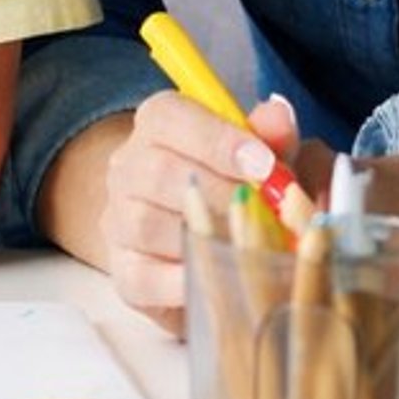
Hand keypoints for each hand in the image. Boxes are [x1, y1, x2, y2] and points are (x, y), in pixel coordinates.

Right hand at [102, 88, 317, 336]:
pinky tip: (225, 278)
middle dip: (223, 196)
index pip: (169, 117)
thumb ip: (273, 136)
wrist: (202, 234)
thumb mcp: (266, 155)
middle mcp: (127, 167)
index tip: (265, 166)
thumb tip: (278, 118)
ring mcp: (119, 221)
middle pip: (158, 172)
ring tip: (253, 247)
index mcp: (158, 123)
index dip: (219, 140)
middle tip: (270, 216)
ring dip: (206, 238)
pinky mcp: (124, 272)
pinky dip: (187, 281)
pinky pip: (144, 278)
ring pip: (148, 225)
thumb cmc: (238, 185)